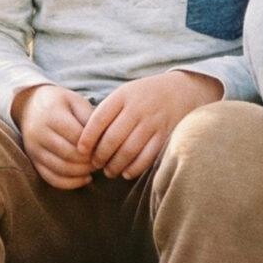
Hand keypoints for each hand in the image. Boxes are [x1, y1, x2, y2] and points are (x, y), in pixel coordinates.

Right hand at [11, 85, 96, 189]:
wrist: (30, 106)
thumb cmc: (60, 103)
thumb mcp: (76, 101)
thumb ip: (89, 118)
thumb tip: (103, 141)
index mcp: (51, 114)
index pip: (77, 136)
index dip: (94, 144)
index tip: (108, 145)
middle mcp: (38, 133)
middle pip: (69, 154)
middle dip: (90, 160)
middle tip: (104, 159)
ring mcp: (33, 149)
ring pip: (61, 169)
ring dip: (82, 172)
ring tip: (96, 167)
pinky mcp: (33, 161)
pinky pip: (51, 178)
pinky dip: (71, 183)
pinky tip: (86, 178)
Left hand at [77, 71, 222, 179]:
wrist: (181, 90)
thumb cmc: (145, 95)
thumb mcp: (125, 93)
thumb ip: (108, 112)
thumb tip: (86, 139)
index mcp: (123, 96)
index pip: (98, 119)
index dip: (87, 137)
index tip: (81, 150)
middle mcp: (138, 108)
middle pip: (112, 138)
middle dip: (100, 156)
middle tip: (95, 164)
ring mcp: (153, 122)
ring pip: (128, 150)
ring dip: (115, 165)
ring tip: (108, 171)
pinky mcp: (165, 135)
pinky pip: (146, 157)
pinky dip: (134, 169)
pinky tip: (126, 173)